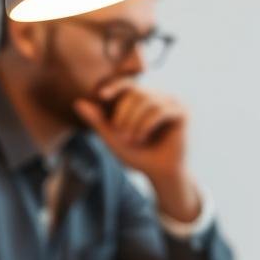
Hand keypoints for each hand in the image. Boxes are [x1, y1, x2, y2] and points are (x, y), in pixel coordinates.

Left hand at [74, 80, 200, 221]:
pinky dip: (147, 124)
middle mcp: (158, 98)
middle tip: (121, 135)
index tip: (102, 96)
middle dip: (124, 114)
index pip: (128, 84)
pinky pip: (160, 109)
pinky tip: (142, 138)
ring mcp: (172, 103)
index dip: (115, 86)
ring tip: (131, 140)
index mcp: (143, 101)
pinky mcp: (182, 112)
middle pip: (135, 93)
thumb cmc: (139, 156)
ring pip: (147, 100)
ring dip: (134, 121)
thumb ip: (98, 121)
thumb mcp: (113, 138)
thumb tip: (77, 102)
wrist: (160, 175)